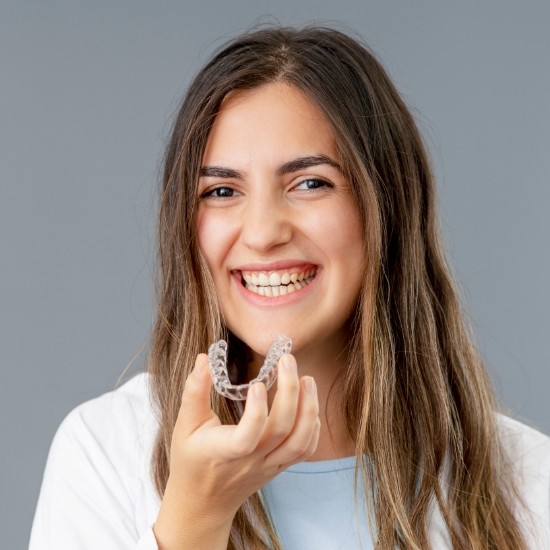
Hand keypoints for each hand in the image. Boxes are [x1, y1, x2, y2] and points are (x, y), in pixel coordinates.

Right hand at [153, 352, 319, 549]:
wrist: (203, 503)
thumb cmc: (191, 460)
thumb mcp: (185, 425)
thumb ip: (194, 392)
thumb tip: (203, 359)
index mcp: (224, 452)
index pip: (247, 437)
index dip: (256, 412)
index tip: (258, 383)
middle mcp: (251, 461)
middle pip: (281, 431)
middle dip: (290, 392)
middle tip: (288, 360)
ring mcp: (269, 466)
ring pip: (299, 442)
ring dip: (309, 409)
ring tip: (307, 379)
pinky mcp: (279, 466)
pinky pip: (304, 451)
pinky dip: (312, 428)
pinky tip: (309, 404)